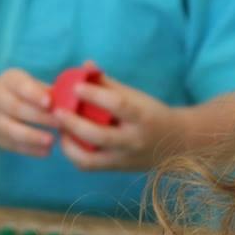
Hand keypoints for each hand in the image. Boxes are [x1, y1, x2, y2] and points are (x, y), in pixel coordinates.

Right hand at [0, 69, 57, 156]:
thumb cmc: (19, 92)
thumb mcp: (28, 83)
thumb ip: (46, 91)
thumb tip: (70, 100)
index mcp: (9, 81)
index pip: (20, 86)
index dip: (34, 94)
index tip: (49, 102)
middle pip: (17, 109)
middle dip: (40, 117)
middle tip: (60, 123)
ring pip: (11, 130)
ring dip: (32, 136)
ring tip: (51, 141)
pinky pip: (13, 145)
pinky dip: (30, 150)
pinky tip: (46, 151)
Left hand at [56, 69, 179, 171]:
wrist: (177, 144)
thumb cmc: (151, 114)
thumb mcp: (136, 97)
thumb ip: (109, 84)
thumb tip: (84, 66)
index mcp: (142, 117)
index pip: (117, 105)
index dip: (95, 95)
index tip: (76, 85)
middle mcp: (133, 141)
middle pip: (99, 136)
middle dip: (73, 123)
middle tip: (57, 111)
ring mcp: (124, 159)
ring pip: (88, 159)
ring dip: (68, 143)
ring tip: (60, 128)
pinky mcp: (116, 169)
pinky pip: (88, 165)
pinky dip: (74, 154)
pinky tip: (69, 140)